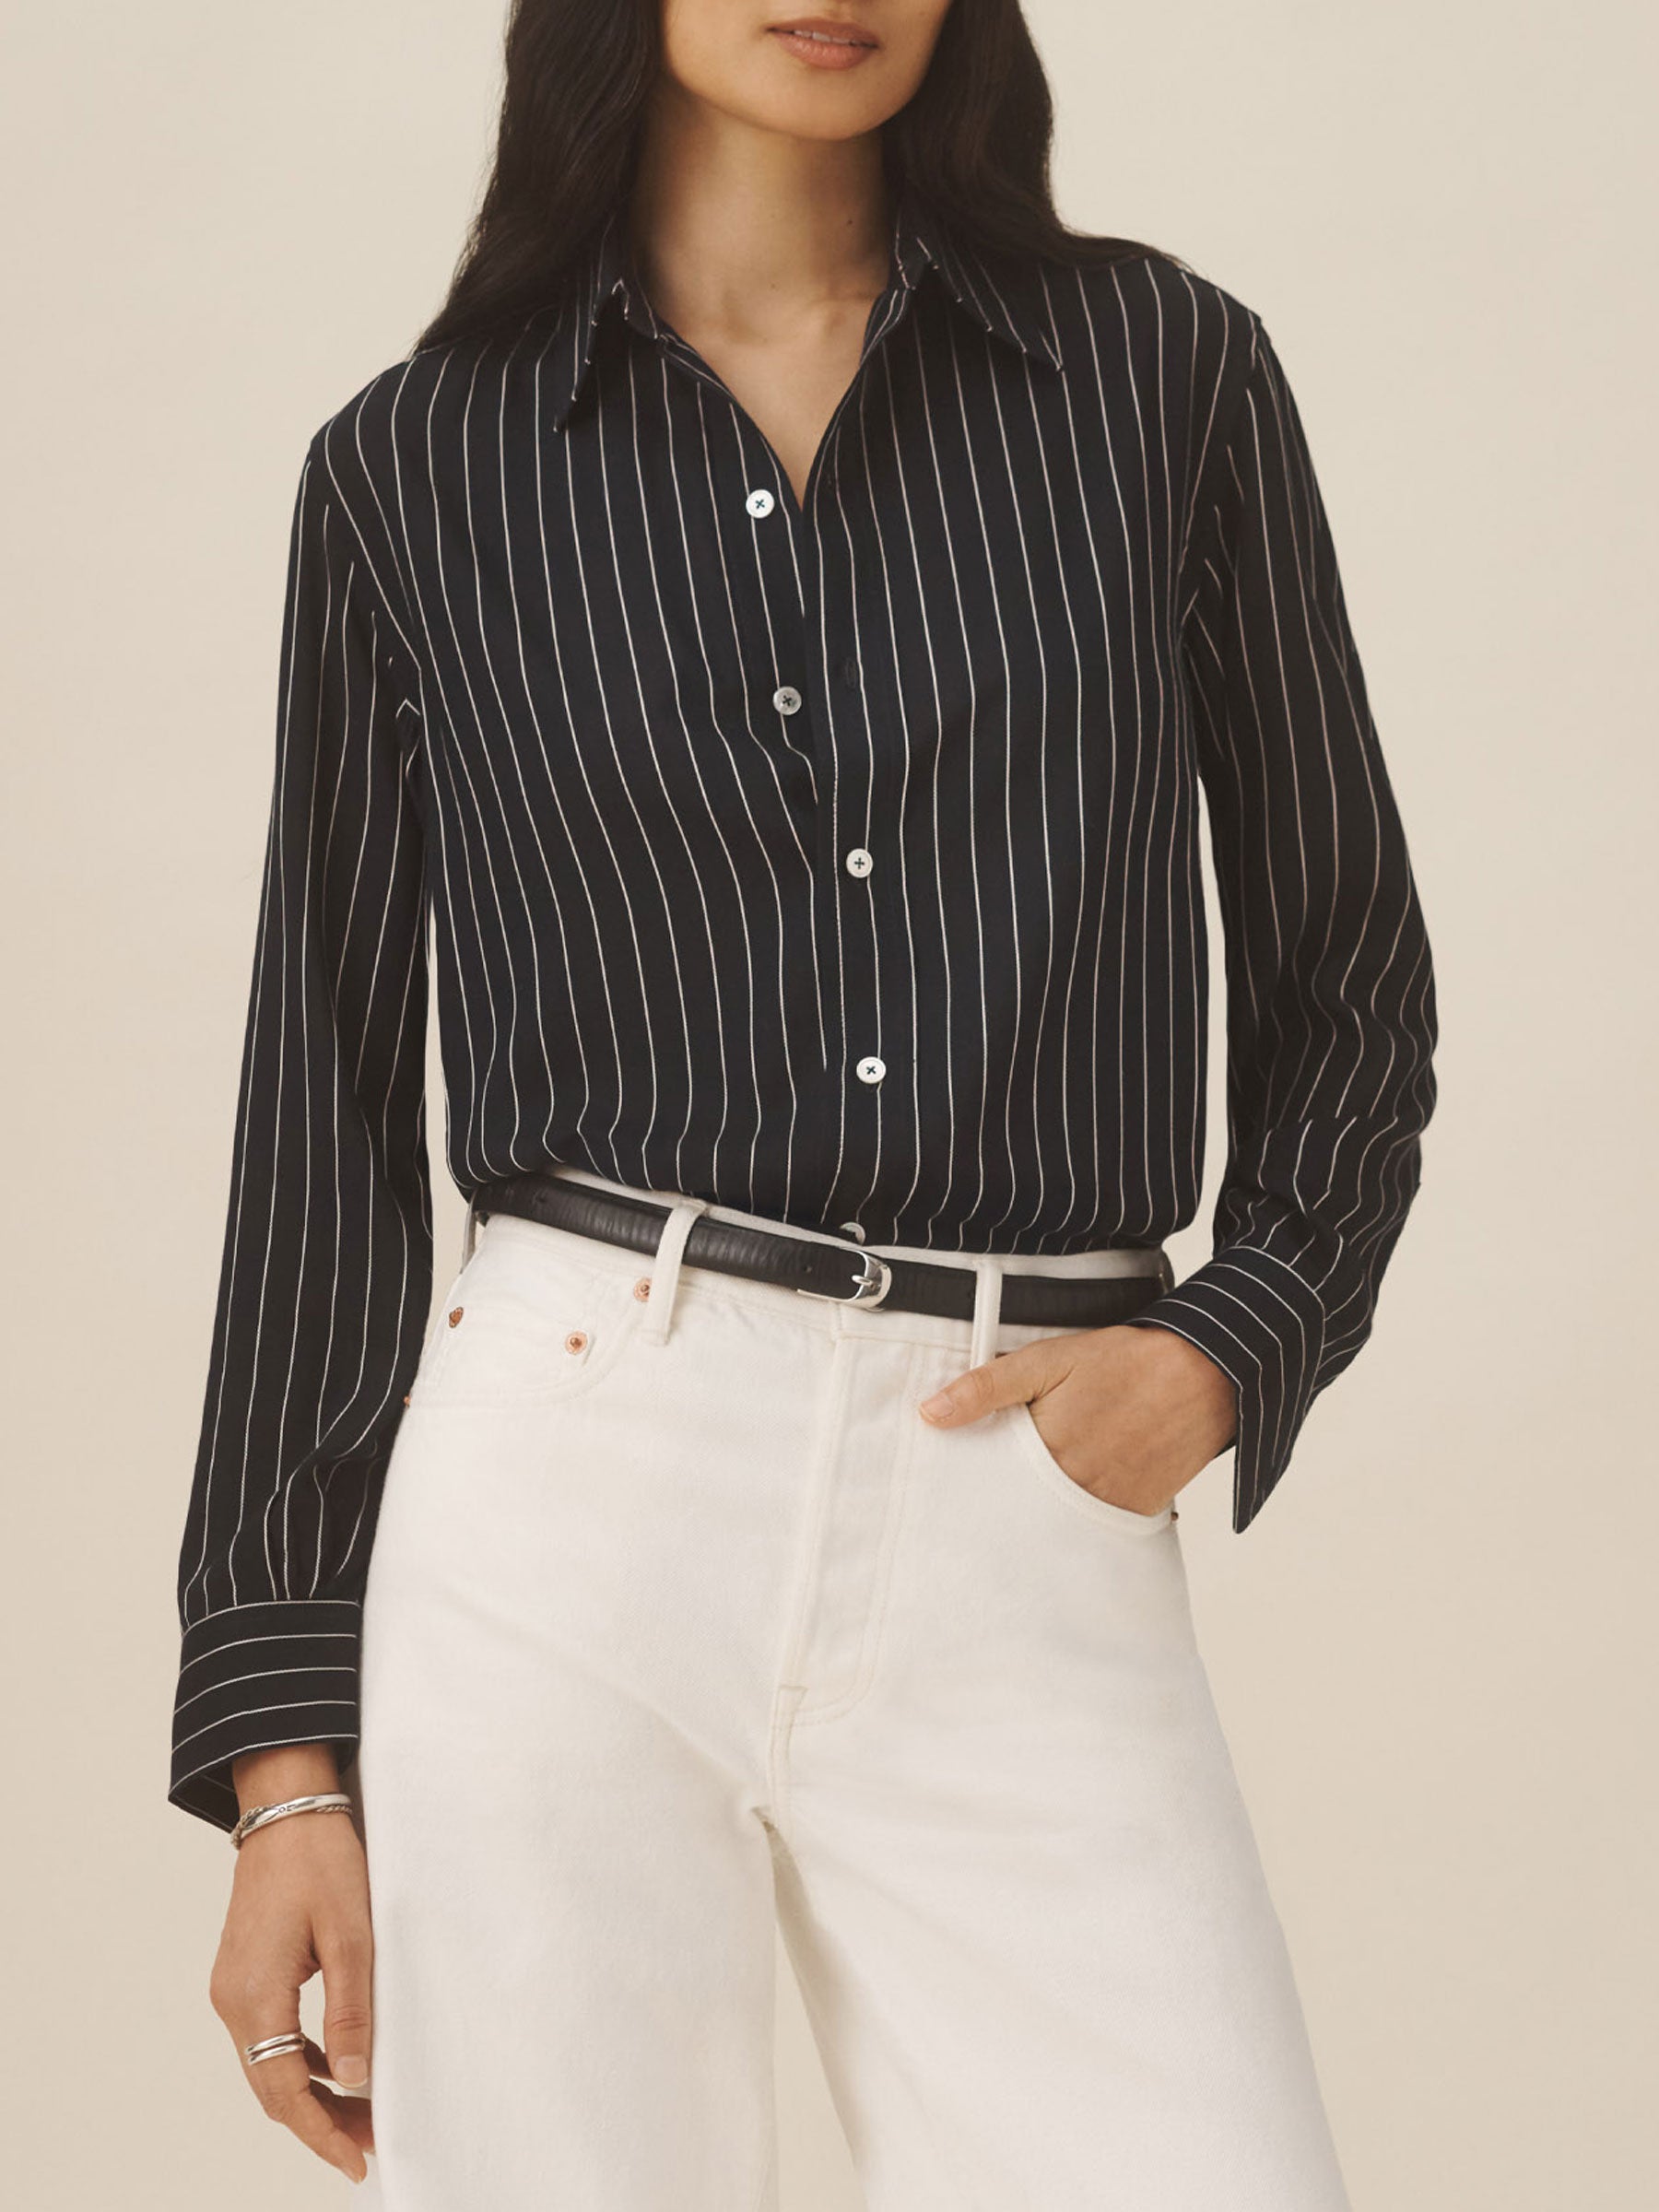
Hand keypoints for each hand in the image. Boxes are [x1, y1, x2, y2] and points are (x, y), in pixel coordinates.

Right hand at [210, 1745, 374, 2184]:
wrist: (286, 1807)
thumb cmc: (321, 1860)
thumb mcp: (352, 1936)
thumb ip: (351, 2013)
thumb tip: (355, 2083)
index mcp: (254, 1996)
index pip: (284, 2090)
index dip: (320, 2133)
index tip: (356, 2160)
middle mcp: (232, 2000)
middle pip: (272, 2085)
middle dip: (320, 2121)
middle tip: (370, 2142)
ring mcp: (233, 1986)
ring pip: (269, 2063)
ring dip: (312, 2092)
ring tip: (363, 2113)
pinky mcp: (244, 1972)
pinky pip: (270, 2034)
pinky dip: (302, 2060)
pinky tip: (339, 2066)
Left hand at [917, 1321, 1237, 1515]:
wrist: (1206, 1374)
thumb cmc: (1124, 1361)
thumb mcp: (1047, 1360)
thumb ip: (987, 1387)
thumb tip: (929, 1413)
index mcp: (1047, 1451)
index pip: (990, 1485)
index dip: (971, 1487)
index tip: (950, 1491)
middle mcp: (1075, 1488)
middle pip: (1020, 1513)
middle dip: (1000, 1510)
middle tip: (974, 1512)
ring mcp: (1107, 1505)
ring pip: (1054, 1526)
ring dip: (1036, 1520)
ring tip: (1020, 1510)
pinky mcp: (1135, 1513)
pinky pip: (1094, 1529)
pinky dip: (1076, 1522)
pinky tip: (1063, 1509)